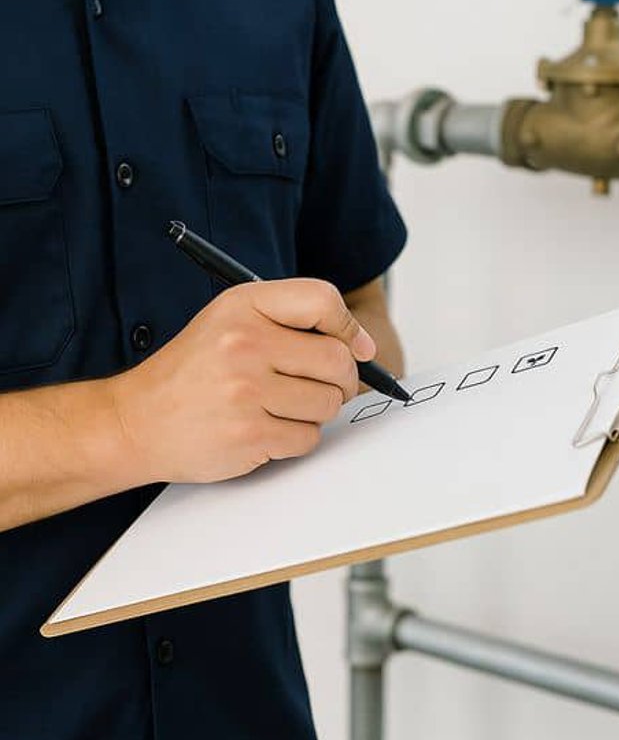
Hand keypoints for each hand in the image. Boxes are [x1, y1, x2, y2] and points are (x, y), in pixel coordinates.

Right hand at [108, 279, 376, 483]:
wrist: (135, 420)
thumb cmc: (193, 371)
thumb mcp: (230, 321)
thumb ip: (291, 320)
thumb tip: (362, 347)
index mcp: (243, 307)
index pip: (322, 301)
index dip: (348, 327)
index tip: (356, 348)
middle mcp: (244, 344)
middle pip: (337, 361)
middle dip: (342, 380)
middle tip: (325, 387)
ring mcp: (246, 392)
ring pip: (327, 404)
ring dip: (316, 411)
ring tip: (282, 407)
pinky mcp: (248, 435)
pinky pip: (307, 438)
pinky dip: (296, 438)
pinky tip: (267, 428)